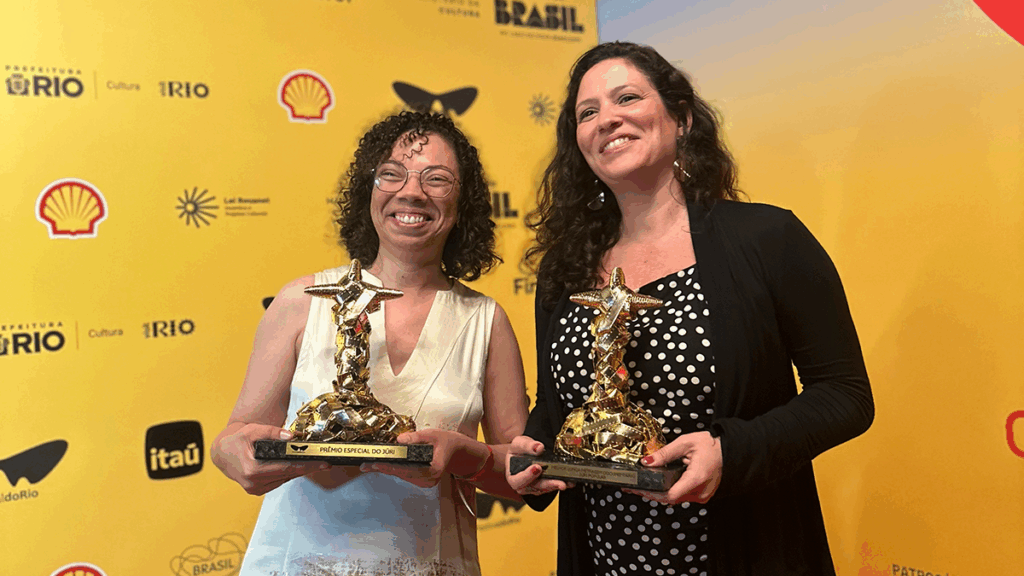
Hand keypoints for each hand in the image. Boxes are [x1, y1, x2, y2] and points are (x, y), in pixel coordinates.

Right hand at [211, 423, 326, 495]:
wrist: (222, 454)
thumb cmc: (236, 441)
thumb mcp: (252, 430)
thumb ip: (272, 432)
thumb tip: (291, 437)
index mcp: (252, 470)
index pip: (286, 468)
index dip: (307, 465)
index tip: (323, 464)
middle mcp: (254, 483)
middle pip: (288, 475)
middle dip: (307, 468)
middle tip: (324, 462)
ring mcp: (255, 489)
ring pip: (284, 479)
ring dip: (298, 471)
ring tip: (312, 462)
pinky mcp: (257, 490)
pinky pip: (278, 481)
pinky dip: (287, 473)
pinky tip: (295, 466)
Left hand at [360, 429, 475, 487]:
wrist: (457, 451)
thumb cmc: (446, 442)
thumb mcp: (433, 434)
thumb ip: (416, 437)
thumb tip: (399, 440)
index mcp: (433, 470)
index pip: (407, 469)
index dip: (390, 466)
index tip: (376, 463)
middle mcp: (429, 480)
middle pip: (401, 474)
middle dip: (383, 468)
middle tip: (365, 464)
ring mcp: (426, 483)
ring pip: (402, 476)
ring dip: (387, 469)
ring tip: (370, 465)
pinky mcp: (422, 482)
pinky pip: (405, 476)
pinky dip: (395, 470)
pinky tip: (383, 466)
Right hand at [505, 435, 573, 495]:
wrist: (525, 452)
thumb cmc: (519, 450)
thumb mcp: (519, 443)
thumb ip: (527, 445)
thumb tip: (538, 447)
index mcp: (513, 476)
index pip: (517, 481)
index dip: (527, 477)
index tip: (537, 468)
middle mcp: (523, 485)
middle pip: (534, 488)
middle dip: (548, 485)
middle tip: (559, 483)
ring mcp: (534, 487)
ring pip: (545, 489)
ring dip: (556, 486)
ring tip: (567, 482)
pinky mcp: (544, 486)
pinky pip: (552, 487)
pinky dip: (560, 483)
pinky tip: (569, 482)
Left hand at [624, 431, 721, 503]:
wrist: (729, 451)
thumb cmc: (712, 446)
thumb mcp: (685, 443)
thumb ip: (665, 453)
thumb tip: (648, 461)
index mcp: (697, 478)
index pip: (670, 495)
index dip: (653, 493)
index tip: (640, 488)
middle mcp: (700, 491)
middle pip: (670, 498)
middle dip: (652, 493)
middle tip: (636, 487)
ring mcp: (702, 496)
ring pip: (675, 499)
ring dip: (660, 493)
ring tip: (645, 485)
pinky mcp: (702, 495)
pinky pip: (682, 496)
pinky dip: (671, 491)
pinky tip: (662, 485)